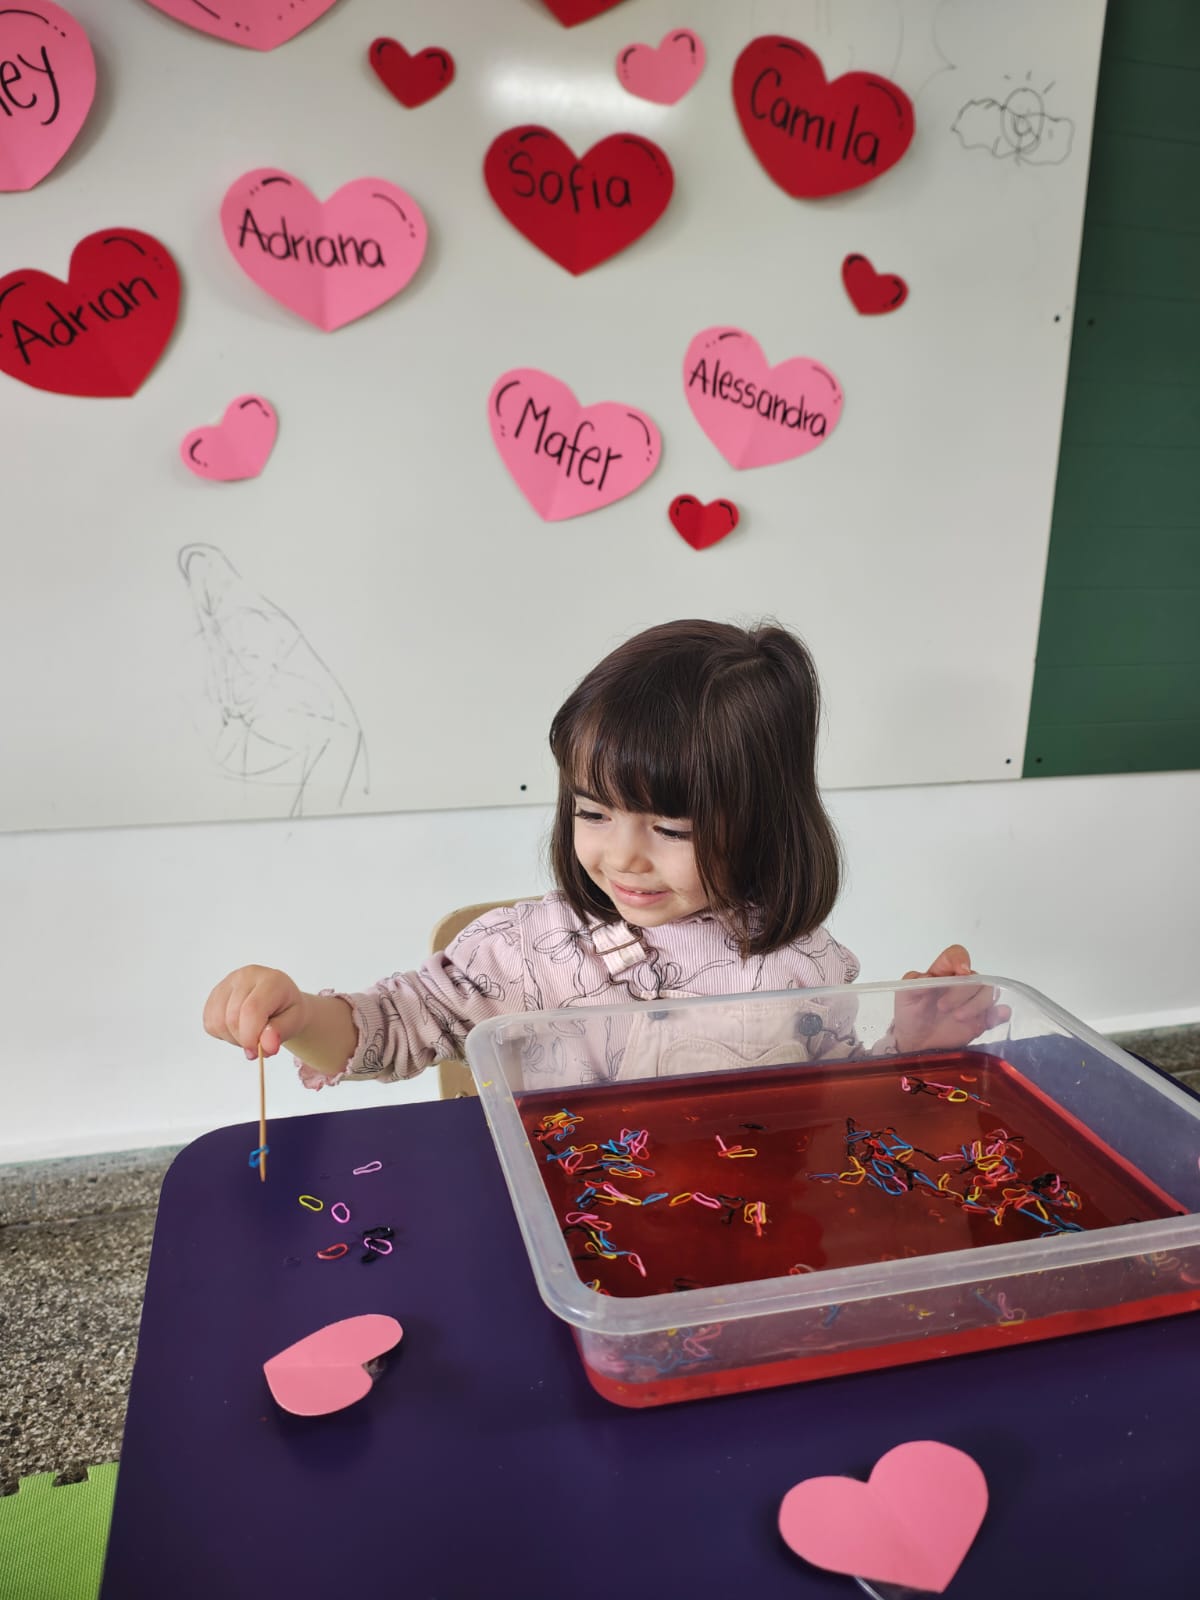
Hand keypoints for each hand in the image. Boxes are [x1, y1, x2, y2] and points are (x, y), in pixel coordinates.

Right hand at [203, 965, 311, 1058]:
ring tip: (249, 1034)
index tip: (257, 1052)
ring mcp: (228, 982)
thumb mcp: (295, 1022)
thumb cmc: (288, 1010)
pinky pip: (209, 1022)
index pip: (251, 1010)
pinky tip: (238, 1028)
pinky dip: (222, 1033)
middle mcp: (246, 976)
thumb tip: (266, 1046)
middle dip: (243, 1040)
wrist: (282, 1001)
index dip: (250, 1036)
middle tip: (258, 1043)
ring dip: (231, 1037)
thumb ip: (279, 1033)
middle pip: (232, 1018)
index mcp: (271, 980)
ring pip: (216, 1021)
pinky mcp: (215, 993)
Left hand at [892, 945, 1010, 1053]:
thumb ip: (913, 983)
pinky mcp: (982, 1020)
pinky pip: (999, 1013)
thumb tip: (928, 978)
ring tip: (958, 1018)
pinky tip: (991, 1019)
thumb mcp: (904, 996)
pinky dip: (999, 1014)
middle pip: (975, 977)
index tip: (961, 971)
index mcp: (942, 973)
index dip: (961, 959)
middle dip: (961, 992)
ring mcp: (973, 1002)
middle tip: (943, 1007)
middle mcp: (961, 984)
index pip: (956, 956)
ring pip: (989, 992)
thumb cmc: (910, 1015)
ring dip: (978, 1004)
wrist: (916, 1043)